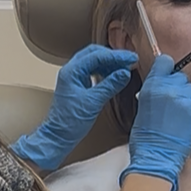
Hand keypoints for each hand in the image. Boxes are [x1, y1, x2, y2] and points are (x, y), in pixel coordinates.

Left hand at [10, 44, 138, 170]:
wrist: (59, 136)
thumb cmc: (69, 122)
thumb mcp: (93, 102)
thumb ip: (110, 85)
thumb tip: (125, 73)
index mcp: (71, 71)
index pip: (97, 56)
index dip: (116, 56)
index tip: (132, 58)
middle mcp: (71, 71)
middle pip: (94, 54)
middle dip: (113, 56)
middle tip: (130, 60)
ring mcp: (74, 78)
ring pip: (94, 62)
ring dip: (110, 63)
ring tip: (125, 68)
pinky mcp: (78, 85)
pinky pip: (93, 71)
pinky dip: (106, 71)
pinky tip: (115, 76)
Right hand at [120, 54, 190, 190]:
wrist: (157, 156)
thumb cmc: (146, 138)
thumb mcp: (143, 107)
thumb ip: (154, 91)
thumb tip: (163, 84)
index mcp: (151, 86)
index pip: (164, 62)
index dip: (167, 68)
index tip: (169, 73)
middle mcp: (167, 87)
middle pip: (180, 76)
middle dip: (178, 88)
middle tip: (173, 105)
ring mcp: (183, 97)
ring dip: (188, 98)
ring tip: (180, 116)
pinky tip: (189, 118)